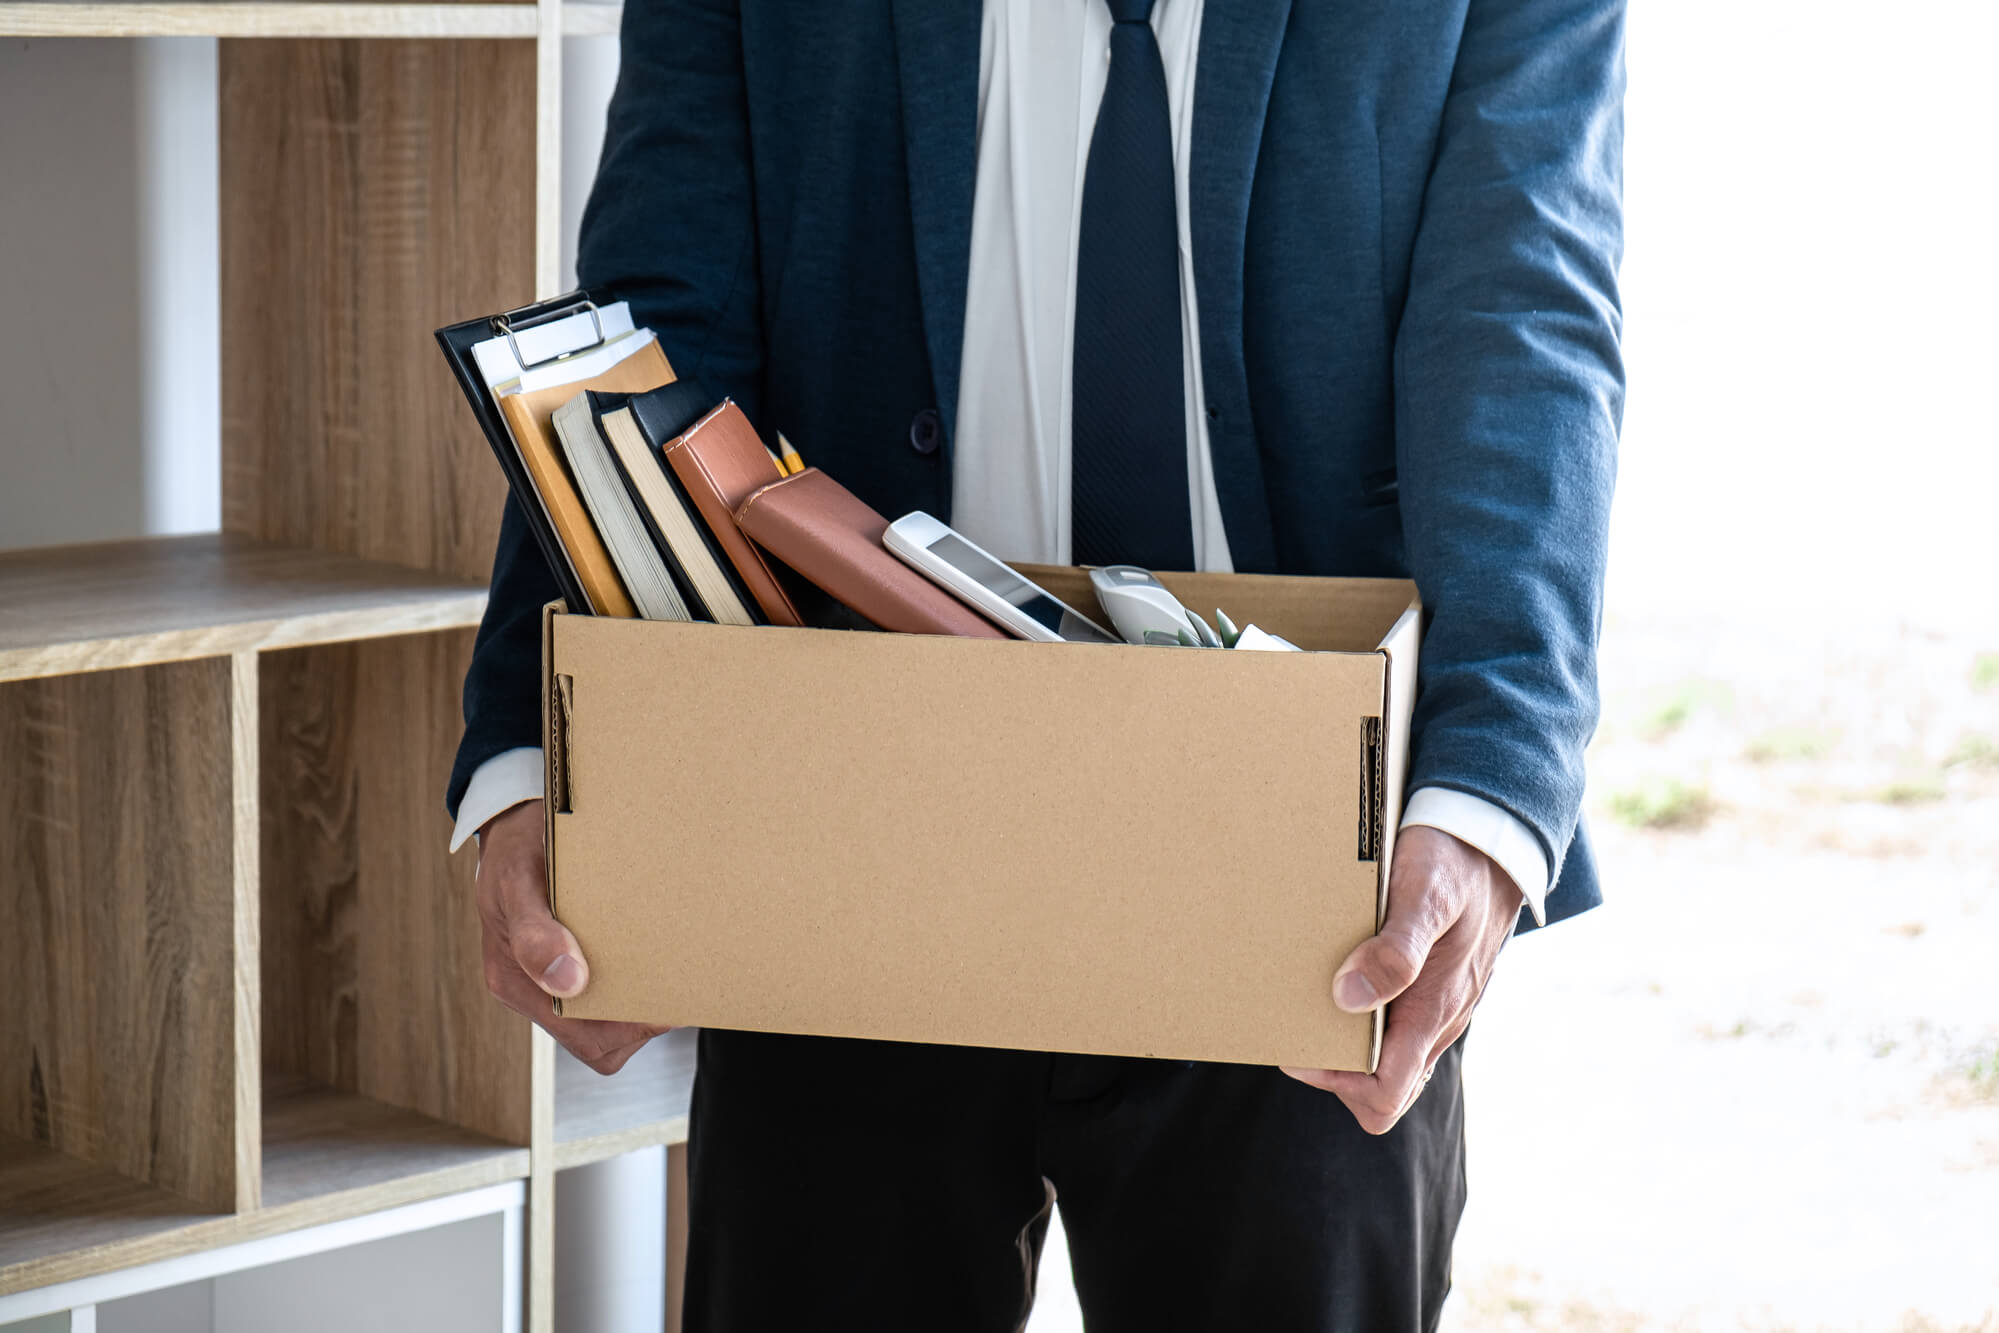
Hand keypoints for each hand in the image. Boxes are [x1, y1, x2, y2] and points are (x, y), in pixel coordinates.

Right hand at [475, 800, 668, 1072]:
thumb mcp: (517, 882)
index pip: (584, 1038)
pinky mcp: (572, 956)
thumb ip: (534, 935)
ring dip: (643, 996)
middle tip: (680, 978)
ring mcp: (552, 975)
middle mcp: (533, 987)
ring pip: (610, 1017)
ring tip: (671, 962)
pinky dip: (637, 974)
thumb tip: (569, 982)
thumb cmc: (515, 847)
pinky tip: (655, 947)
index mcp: (514, 980)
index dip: (630, 1029)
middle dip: (643, 1016)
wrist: (513, 821)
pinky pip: (609, 986)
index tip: (667, 998)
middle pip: (603, 1036)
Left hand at [1282, 825, 1522, 1132]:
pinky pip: (1396, 1025)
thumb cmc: (1455, 864)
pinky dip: (1363, 1017)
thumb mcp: (1425, 896)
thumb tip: (1349, 997)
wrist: (1494, 839)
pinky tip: (1338, 978)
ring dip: (1347, 1042)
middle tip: (1297, 1023)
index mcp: (1433, 1010)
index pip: (1384, 1094)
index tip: (1299, 1049)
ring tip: (1309, 1000)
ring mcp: (1436, 1005)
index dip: (1336, 1084)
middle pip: (1382, 1085)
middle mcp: (1437, 1019)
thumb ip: (1395, 951)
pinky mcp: (1431, 985)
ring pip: (1389, 1057)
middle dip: (1335, 1068)